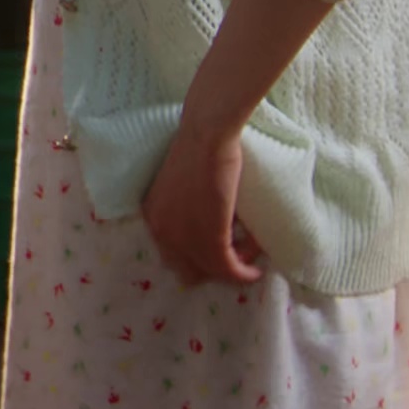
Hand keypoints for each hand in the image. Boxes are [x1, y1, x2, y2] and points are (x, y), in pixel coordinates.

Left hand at [144, 118, 264, 285]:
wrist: (207, 135)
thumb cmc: (199, 149)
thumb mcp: (182, 186)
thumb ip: (187, 209)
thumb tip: (214, 225)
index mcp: (152, 216)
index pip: (172, 255)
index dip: (198, 259)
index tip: (221, 253)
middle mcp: (160, 231)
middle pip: (188, 270)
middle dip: (213, 267)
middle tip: (237, 256)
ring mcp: (182, 237)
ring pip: (212, 270)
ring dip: (235, 268)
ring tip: (250, 258)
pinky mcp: (208, 238)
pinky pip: (228, 268)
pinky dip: (244, 273)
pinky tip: (256, 270)